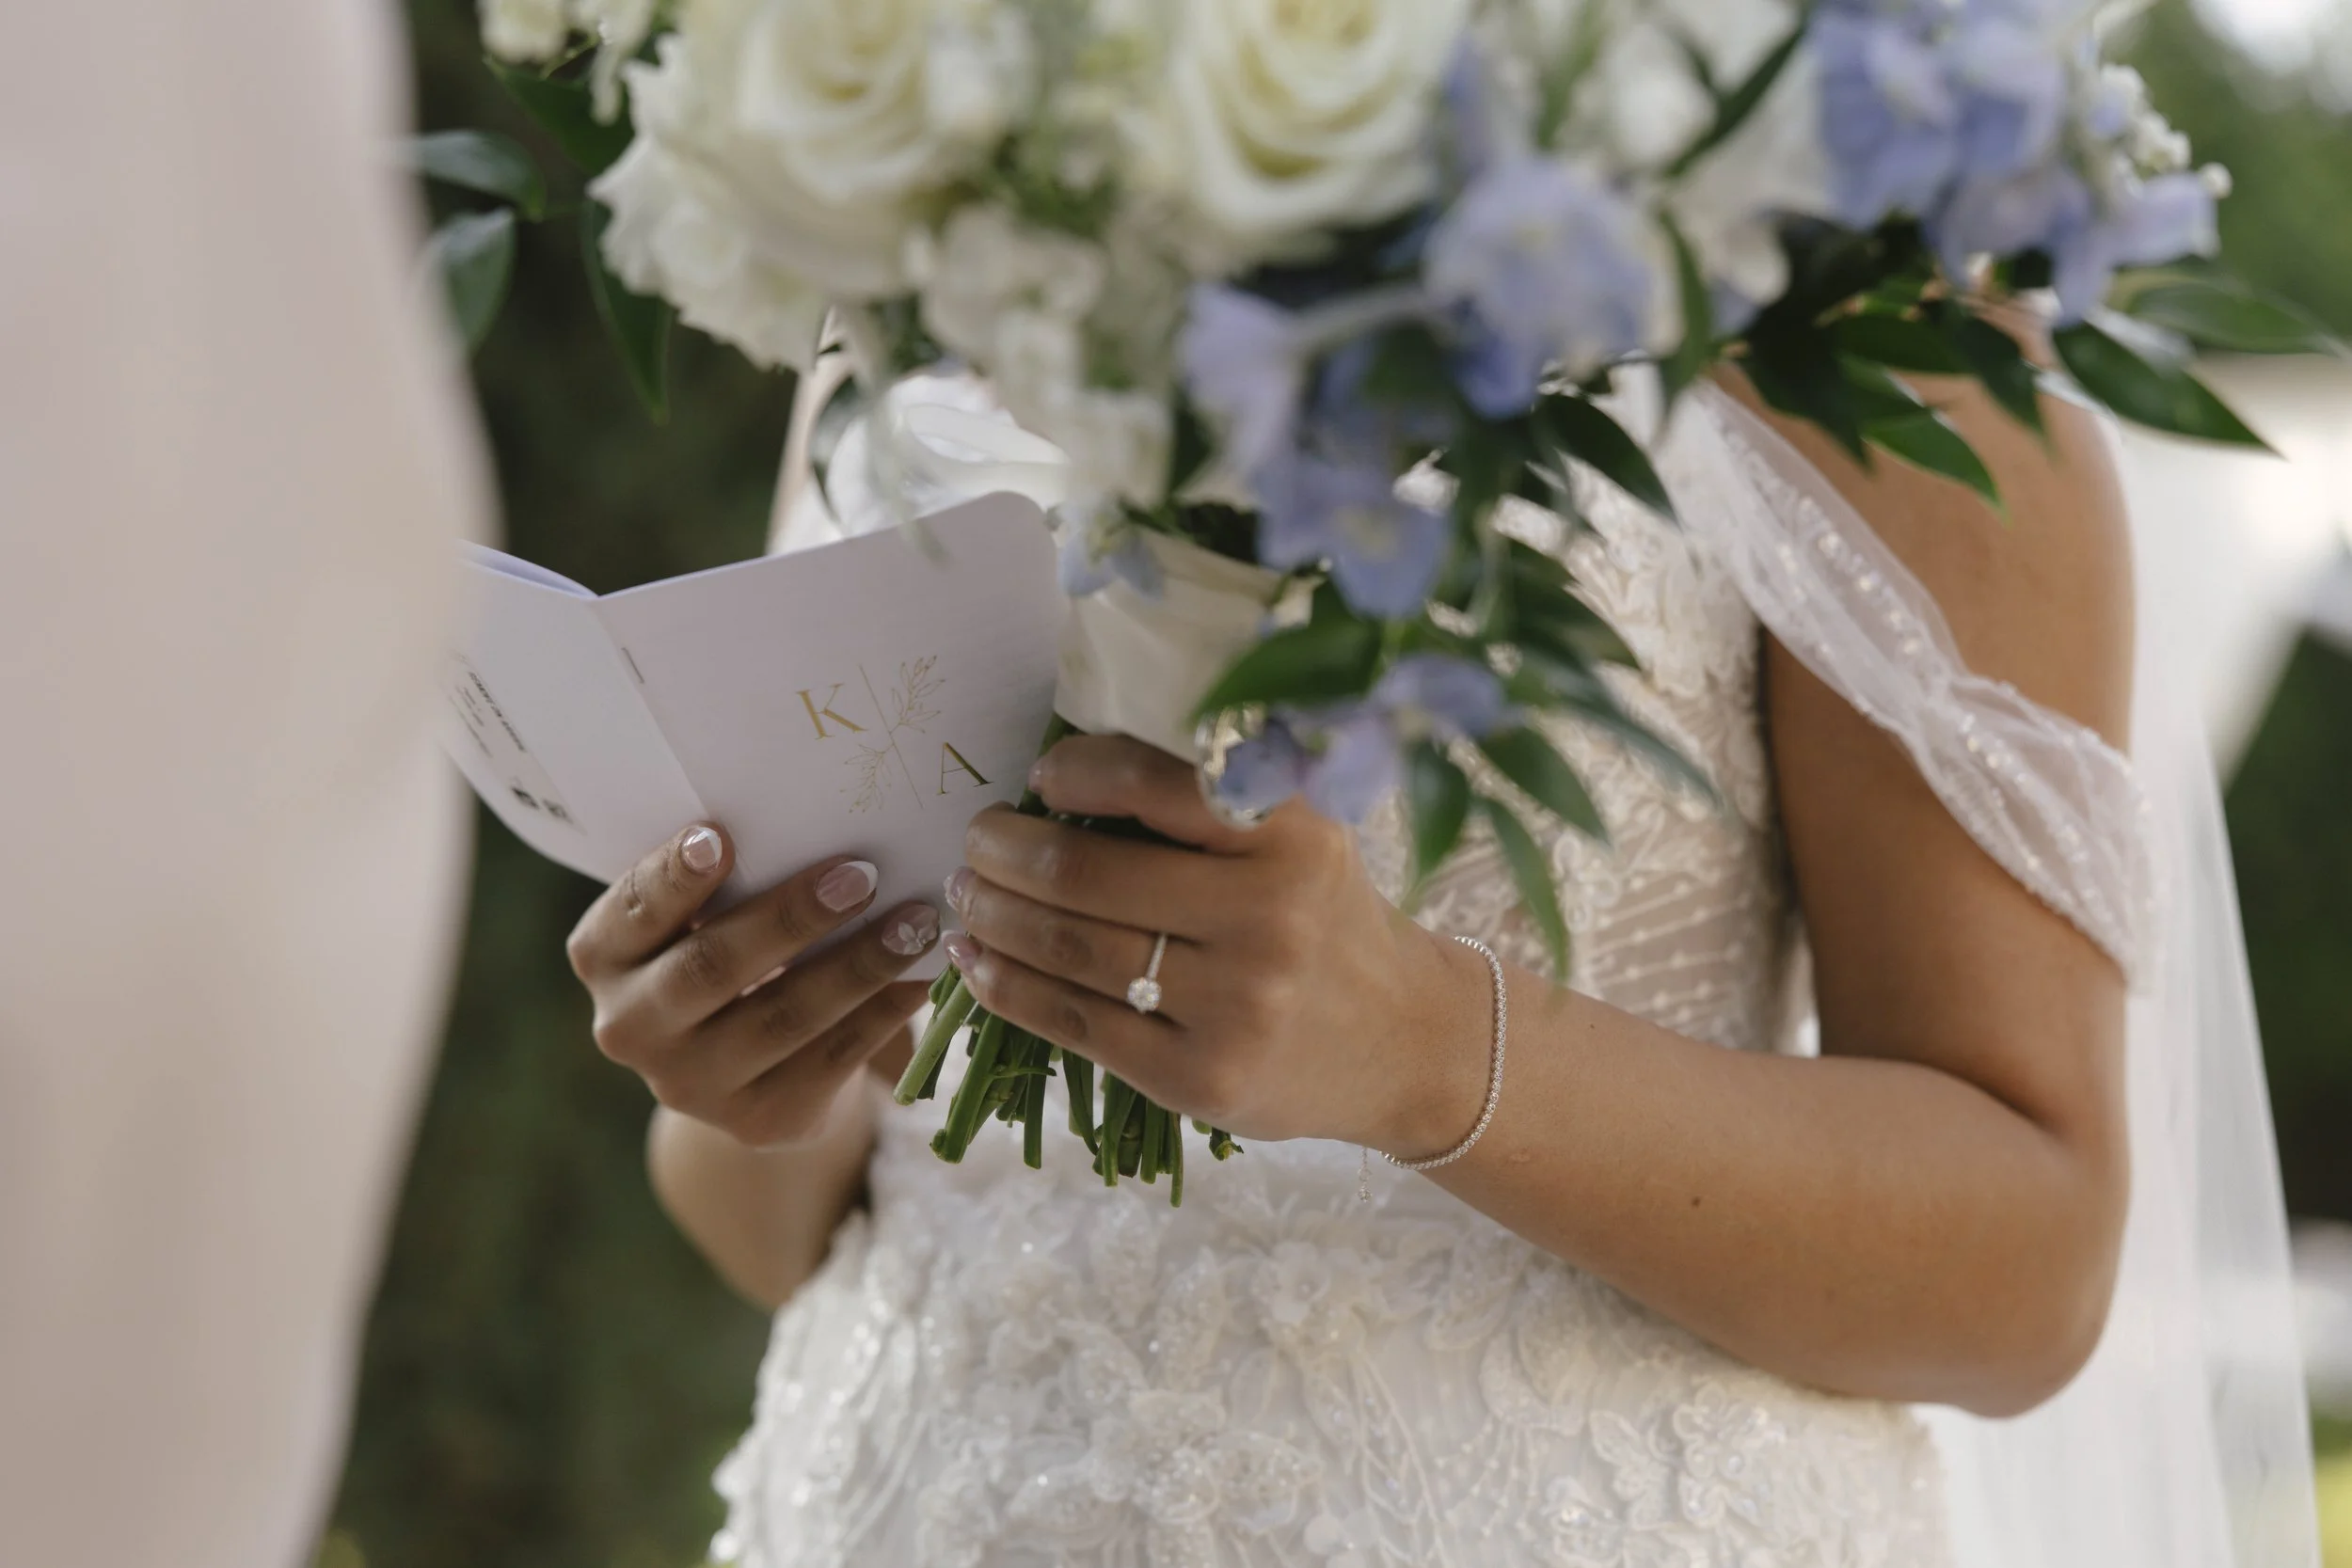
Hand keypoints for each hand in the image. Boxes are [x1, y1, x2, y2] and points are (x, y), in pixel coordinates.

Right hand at [567, 824, 940, 1148]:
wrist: (743, 1068)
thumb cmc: (726, 949)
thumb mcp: (702, 914)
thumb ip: (729, 879)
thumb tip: (821, 823)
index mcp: (603, 957)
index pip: (633, 911)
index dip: (673, 878)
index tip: (720, 837)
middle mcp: (630, 1027)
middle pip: (712, 968)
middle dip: (790, 918)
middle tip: (860, 875)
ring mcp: (691, 1086)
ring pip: (783, 1018)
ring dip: (859, 966)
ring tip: (914, 923)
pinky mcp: (759, 1122)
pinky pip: (832, 1060)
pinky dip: (883, 1011)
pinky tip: (921, 975)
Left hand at [945, 735, 1492, 1156]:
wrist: (1402, 1041)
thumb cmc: (1326, 916)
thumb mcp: (1302, 835)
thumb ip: (1208, 801)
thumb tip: (1058, 777)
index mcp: (1293, 834)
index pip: (1151, 782)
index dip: (1075, 773)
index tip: (1042, 778)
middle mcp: (1269, 917)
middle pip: (1087, 875)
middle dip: (1005, 851)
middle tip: (978, 839)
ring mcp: (1236, 1006)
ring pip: (1069, 949)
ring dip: (993, 916)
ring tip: (969, 895)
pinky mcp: (1201, 1077)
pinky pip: (1074, 1024)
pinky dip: (1007, 988)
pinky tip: (977, 963)